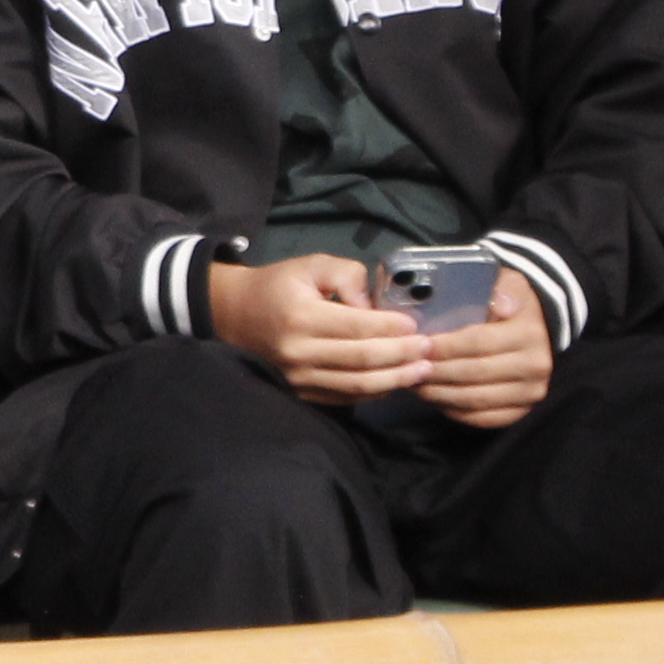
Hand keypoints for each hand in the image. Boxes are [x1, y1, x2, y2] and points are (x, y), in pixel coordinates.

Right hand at [206, 253, 430, 406]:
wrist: (234, 316)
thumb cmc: (278, 286)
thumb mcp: (309, 265)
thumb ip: (346, 275)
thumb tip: (374, 306)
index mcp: (300, 315)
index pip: (356, 326)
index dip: (389, 328)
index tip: (415, 326)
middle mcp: (299, 351)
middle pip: (362, 360)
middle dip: (401, 355)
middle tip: (429, 349)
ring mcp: (299, 378)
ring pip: (358, 385)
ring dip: (396, 379)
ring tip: (423, 370)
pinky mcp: (303, 394)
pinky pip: (347, 398)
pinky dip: (376, 391)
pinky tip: (396, 381)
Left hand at [421, 277, 557, 429]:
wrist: (537, 327)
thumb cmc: (507, 301)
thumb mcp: (507, 283)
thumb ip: (499, 288)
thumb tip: (501, 304)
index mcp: (528, 332)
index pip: (478, 342)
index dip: (445, 345)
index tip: (418, 343)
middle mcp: (534, 366)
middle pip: (474, 373)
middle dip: (436, 371)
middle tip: (407, 365)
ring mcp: (531, 392)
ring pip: (476, 399)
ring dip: (440, 393)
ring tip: (414, 381)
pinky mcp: (524, 410)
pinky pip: (485, 418)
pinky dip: (456, 410)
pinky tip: (435, 398)